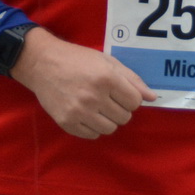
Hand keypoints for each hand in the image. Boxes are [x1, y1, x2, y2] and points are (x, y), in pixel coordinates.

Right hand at [12, 27, 155, 138]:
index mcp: (106, 78)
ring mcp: (79, 112)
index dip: (130, 98)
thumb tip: (152, 97)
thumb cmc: (77, 59)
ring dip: (108, 119)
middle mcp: (94, 97)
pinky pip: (92, 135)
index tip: (120, 92)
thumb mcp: (107, 61)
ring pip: (110, 129)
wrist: (42, 63)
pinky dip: (93, 127)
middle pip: (124, 117)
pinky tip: (86, 114)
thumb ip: (132, 79)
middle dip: (120, 109)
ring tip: (97, 107)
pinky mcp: (67, 122)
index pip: (135, 102)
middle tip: (107, 98)